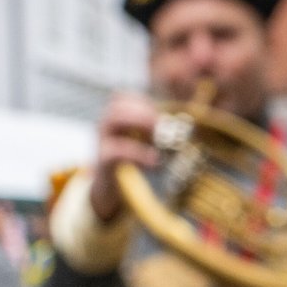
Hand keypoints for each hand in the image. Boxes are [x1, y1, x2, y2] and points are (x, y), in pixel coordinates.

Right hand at [89, 92, 162, 222]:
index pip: (124, 96)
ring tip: (159, 138)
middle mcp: (106, 124)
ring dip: (139, 123)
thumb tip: (184, 128)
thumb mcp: (145, 144)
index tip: (161, 114)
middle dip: (143, 110)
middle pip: (117, 102)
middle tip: (162, 123)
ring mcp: (102, 140)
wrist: (112, 190)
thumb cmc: (134, 163)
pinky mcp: (103, 160)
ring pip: (114, 119)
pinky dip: (138, 154)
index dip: (144, 101)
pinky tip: (155, 162)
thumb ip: (158, 133)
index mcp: (116, 117)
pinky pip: (117, 151)